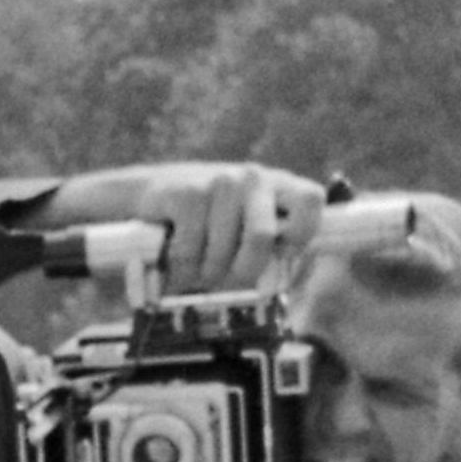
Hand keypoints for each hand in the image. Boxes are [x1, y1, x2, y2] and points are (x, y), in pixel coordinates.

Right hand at [43, 162, 323, 293]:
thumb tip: (277, 283)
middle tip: (226, 283)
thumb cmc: (203, 226)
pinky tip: (175, 266)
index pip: (310, 201)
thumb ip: (268, 249)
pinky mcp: (185, 193)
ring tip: (195, 273)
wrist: (150, 197)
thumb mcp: (241, 230)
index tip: (280, 255)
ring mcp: (220, 182)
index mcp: (277, 186)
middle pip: (262, 237)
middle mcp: (253, 178)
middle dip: (242, 272)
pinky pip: (189, 246)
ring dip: (204, 273)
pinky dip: (181, 267)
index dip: (300, 235)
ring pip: (222, 249)